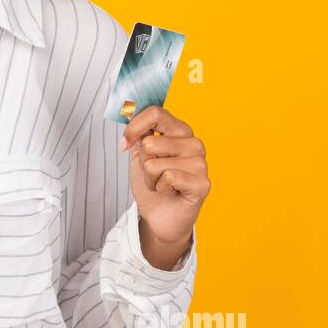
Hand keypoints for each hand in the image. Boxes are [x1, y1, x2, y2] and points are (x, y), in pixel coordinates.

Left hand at [119, 105, 208, 265]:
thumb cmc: (152, 185)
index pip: (156, 112)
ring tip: (162, 184)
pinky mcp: (202, 183)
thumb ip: (139, 133)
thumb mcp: (140, 155)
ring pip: (154, 163)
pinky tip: (171, 192)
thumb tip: (128, 110)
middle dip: (143, 162)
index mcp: (180, 131)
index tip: (124, 144)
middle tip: (154, 174)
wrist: (159, 217)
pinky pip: (167, 178)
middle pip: (150, 142)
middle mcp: (194, 143)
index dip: (134, 127)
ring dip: (151, 178)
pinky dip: (160, 188)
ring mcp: (200, 163)